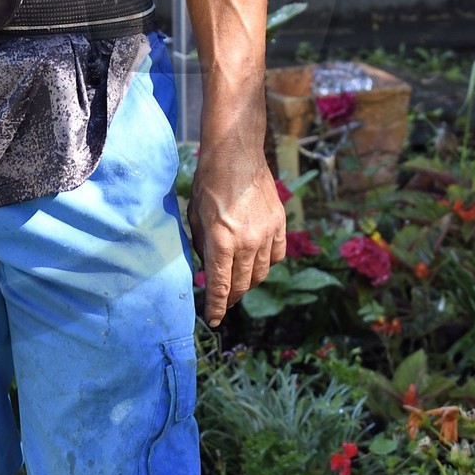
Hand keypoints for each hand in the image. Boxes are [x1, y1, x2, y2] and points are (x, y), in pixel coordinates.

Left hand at [188, 143, 285, 328]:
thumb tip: (208, 268)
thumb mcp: (195, 217)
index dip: (216, 308)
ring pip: (260, 274)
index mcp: (221, 241)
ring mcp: (266, 234)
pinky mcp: (280, 225)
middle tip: (223, 301)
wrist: (236, 154)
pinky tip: (256, 261)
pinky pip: (276, 256)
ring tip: (238, 283)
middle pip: (242, 285)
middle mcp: (246, 242)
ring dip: (248, 283)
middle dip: (231, 298)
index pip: (220, 286)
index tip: (213, 320)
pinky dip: (266, 264)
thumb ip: (202, 246)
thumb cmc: (209, 182)